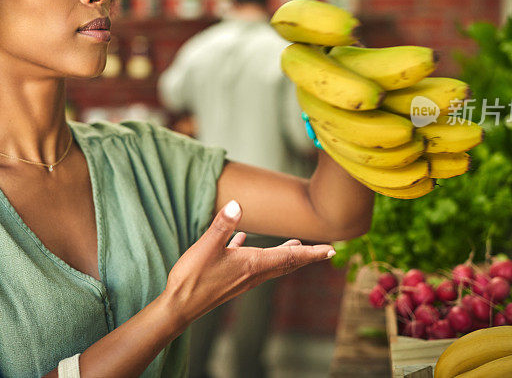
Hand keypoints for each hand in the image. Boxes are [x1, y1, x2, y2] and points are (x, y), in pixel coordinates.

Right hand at [163, 200, 334, 325]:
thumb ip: (223, 225)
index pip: (290, 257)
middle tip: (325, 251)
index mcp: (253, 264)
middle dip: (306, 255)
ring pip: (271, 264)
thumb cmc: (193, 279)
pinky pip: (249, 263)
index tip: (332, 250)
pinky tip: (242, 242)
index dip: (312, 252)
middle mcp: (253, 274)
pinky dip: (254, 252)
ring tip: (296, 245)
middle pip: (286, 262)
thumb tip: (238, 205)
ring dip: (286, 255)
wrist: (179, 307)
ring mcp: (242, 278)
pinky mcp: (230, 279)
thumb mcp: (207, 247)